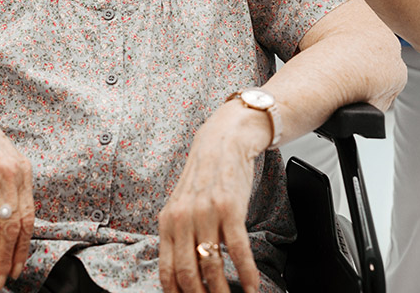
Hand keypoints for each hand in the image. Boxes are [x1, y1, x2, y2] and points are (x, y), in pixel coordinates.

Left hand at [158, 105, 266, 292]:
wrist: (222, 141)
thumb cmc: (203, 176)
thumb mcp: (181, 205)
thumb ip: (179, 235)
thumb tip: (184, 273)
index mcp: (167, 222)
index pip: (167, 272)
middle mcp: (183, 219)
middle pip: (188, 274)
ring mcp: (206, 214)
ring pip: (213, 266)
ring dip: (224, 291)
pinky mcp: (230, 209)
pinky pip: (238, 251)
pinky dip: (247, 274)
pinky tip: (252, 286)